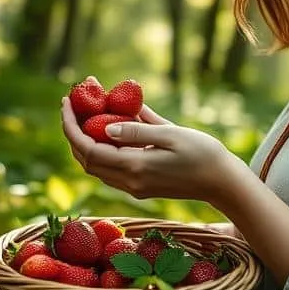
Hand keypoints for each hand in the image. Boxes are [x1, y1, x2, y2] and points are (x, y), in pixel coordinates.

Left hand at [60, 96, 240, 204]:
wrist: (222, 182)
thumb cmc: (203, 153)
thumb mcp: (171, 133)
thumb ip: (137, 130)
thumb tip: (104, 127)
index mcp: (135, 167)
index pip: (88, 150)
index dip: (71, 126)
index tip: (66, 101)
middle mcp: (130, 182)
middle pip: (86, 160)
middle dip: (73, 131)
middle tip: (72, 102)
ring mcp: (134, 187)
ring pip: (96, 166)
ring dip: (84, 140)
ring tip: (84, 110)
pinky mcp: (140, 187)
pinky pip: (110, 168)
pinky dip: (100, 148)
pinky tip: (104, 127)